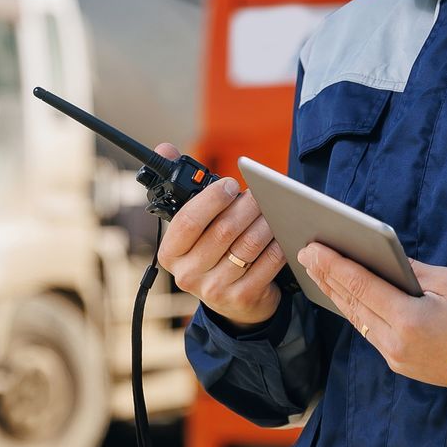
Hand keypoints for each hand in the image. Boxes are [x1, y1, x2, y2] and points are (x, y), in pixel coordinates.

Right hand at [152, 143, 288, 327]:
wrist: (231, 300)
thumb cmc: (210, 251)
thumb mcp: (191, 226)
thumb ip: (182, 187)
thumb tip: (164, 146)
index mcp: (170, 252)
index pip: (188, 221)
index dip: (212, 199)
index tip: (230, 185)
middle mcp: (188, 274)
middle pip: (223, 231)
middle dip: (246, 206)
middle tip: (260, 194)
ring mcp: (215, 289)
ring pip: (248, 245)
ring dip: (265, 221)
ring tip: (273, 208)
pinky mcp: (242, 298)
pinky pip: (267, 263)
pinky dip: (278, 243)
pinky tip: (282, 232)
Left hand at [298, 245, 446, 387]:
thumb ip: (410, 270)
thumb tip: (381, 256)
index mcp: (410, 319)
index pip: (362, 287)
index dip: (335, 265)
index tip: (314, 248)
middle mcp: (396, 342)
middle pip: (352, 303)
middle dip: (326, 276)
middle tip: (305, 253)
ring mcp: (394, 357)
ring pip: (355, 319)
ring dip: (334, 293)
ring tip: (316, 270)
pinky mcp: (396, 363)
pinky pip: (367, 331)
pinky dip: (352, 310)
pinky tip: (340, 293)